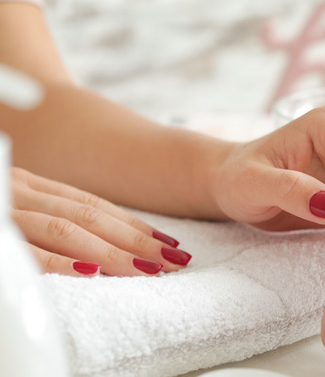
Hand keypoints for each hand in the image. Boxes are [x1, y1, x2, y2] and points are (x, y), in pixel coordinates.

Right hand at [12, 167, 190, 275]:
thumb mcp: (14, 208)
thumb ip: (48, 218)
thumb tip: (95, 248)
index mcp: (30, 186)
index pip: (93, 205)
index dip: (134, 225)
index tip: (170, 243)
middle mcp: (21, 192)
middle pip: (90, 217)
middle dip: (138, 241)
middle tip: (175, 261)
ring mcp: (6, 212)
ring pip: (67, 230)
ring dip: (113, 251)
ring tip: (149, 270)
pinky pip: (28, 252)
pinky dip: (62, 262)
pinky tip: (93, 272)